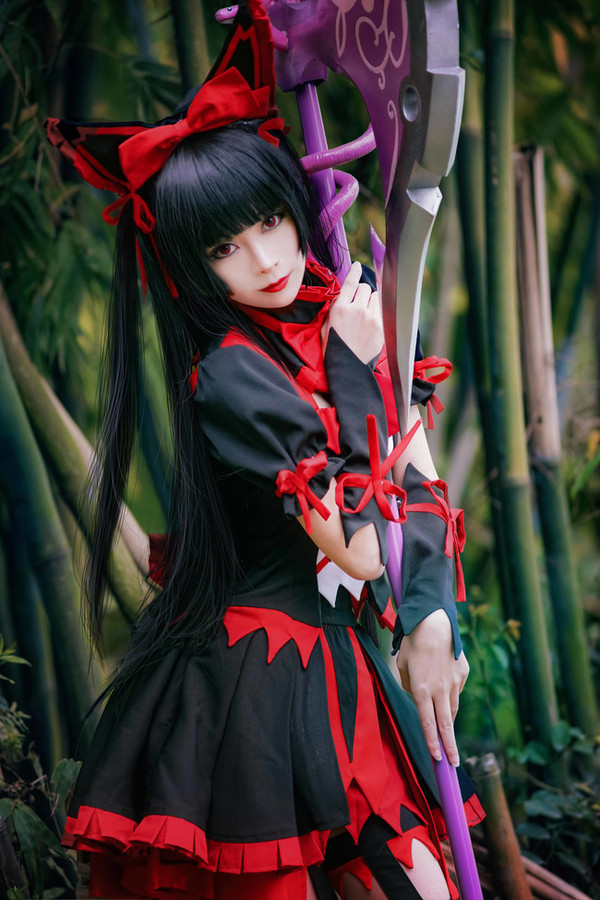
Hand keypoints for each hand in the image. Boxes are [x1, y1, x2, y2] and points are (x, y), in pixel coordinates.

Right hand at [322, 261, 382, 363]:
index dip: (354, 272)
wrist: (347, 368)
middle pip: (365, 288)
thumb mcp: (325, 325)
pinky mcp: (381, 327)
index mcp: (340, 309)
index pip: (350, 283)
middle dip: (361, 293)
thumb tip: (342, 296)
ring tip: (365, 314)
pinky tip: (370, 322)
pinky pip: (382, 310)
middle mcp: (356, 310)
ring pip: (376, 297)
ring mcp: (371, 318)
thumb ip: (334, 308)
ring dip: (371, 301)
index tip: (357, 266)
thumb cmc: (333, 348)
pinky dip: (377, 313)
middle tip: (358, 303)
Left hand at [396, 609, 468, 765]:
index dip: (433, 743)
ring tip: (447, 733)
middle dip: (450, 746)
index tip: (438, 758)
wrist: (434, 621)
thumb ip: (409, 686)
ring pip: (453, 707)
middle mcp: (440, 689)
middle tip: (453, 763)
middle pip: (446, 724)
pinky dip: (451, 693)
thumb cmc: (413, 643)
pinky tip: (444, 684)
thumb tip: (419, 697)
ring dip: (449, 721)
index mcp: (422, 689)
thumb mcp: (402, 666)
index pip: (428, 723)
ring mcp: (454, 681)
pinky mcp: (463, 673)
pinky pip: (457, 689)